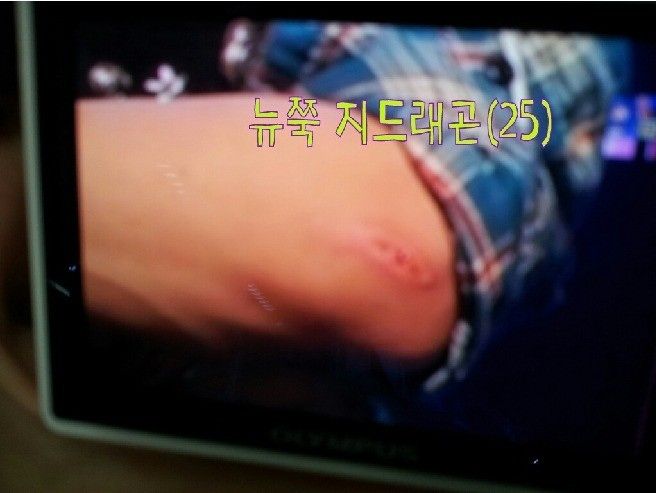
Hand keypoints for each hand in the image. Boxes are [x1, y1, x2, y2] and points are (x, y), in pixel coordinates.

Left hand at [77, 93, 456, 360]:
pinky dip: (371, 198)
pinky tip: (321, 209)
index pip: (442, 325)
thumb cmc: (160, 277)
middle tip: (355, 301)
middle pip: (447, 259)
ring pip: (424, 206)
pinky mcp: (337, 112)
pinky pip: (388, 170)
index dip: (403, 348)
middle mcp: (390, 190)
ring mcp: (366, 137)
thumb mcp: (264, 351)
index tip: (375, 347)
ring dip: (393, 237)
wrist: (101, 189)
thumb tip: (374, 353)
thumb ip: (344, 352)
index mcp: (378, 267)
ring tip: (333, 250)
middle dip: (409, 291)